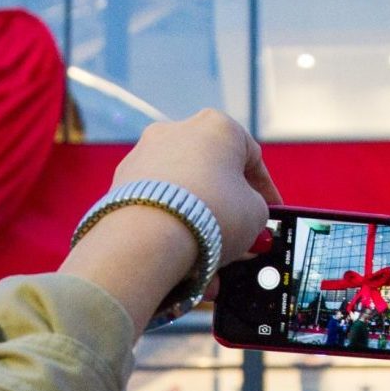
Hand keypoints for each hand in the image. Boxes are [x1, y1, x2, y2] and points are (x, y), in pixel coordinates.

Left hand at [63, 110, 282, 334]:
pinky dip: (170, 232)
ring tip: (209, 264)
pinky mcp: (120, 184)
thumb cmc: (210, 215)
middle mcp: (176, 131)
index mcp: (217, 126)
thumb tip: (247, 219)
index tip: (269, 212)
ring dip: (197, 229)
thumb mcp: (256, 214)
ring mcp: (143, 156)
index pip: (250, 157)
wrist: (150, 236)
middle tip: (239, 239)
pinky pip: (156, 209)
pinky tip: (181, 262)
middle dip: (225, 212)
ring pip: (182, 198)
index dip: (263, 190)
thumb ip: (257, 211)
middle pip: (211, 177)